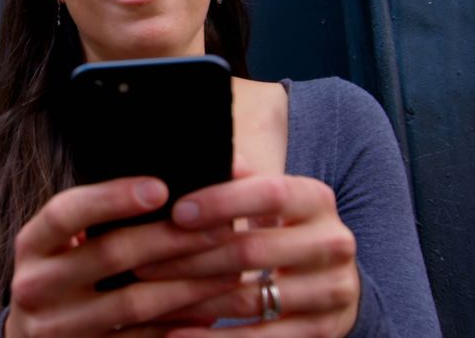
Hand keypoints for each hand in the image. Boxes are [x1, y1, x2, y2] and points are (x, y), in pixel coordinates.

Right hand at [5, 177, 241, 336]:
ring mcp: (57, 327)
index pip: (66, 212)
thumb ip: (103, 212)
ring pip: (134, 302)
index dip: (112, 198)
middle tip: (221, 226)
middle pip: (110, 254)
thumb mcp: (66, 241)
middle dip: (172, 238)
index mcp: (33, 244)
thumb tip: (169, 180)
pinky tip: (213, 309)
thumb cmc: (67, 272)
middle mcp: (36, 284)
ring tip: (231, 268)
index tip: (161, 187)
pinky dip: (180, 322)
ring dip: (189, 283)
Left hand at [134, 175, 359, 337]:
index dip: (221, 201)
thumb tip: (188, 155)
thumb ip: (236, 182)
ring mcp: (333, 291)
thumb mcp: (268, 203)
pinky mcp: (325, 331)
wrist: (333, 284)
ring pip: (251, 298)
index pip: (269, 193)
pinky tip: (176, 335)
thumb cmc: (281, 232)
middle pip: (253, 251)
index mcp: (316, 199)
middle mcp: (333, 242)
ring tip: (148, 298)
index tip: (176, 212)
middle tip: (141, 261)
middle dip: (189, 257)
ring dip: (193, 301)